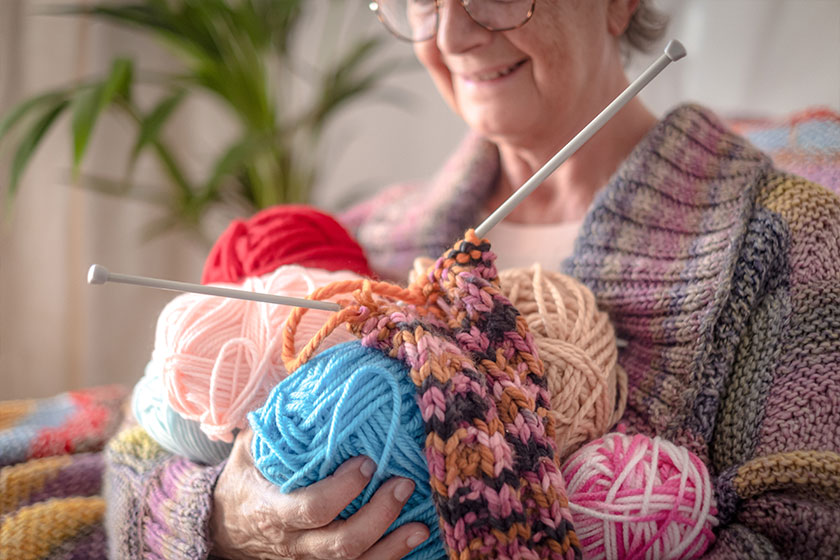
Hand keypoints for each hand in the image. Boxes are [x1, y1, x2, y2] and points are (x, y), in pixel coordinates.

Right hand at [210, 427, 429, 558]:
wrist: (225, 528)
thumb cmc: (246, 478)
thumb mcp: (251, 449)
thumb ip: (277, 425)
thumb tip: (313, 387)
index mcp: (273, 510)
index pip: (312, 507)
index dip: (344, 489)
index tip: (368, 463)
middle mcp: (294, 542)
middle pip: (342, 543)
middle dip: (378, 515)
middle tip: (403, 484)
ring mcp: (310, 559)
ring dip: (391, 547)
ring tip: (419, 525)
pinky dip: (388, 558)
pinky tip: (410, 542)